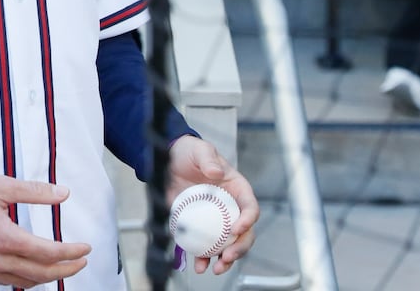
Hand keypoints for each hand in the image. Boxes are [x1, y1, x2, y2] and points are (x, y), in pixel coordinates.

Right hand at [0, 174, 90, 285]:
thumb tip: (62, 193)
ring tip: (62, 266)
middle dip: (66, 270)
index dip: (70, 252)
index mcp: (4, 237)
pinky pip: (7, 283)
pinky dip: (25, 280)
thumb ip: (34, 191)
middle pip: (41, 274)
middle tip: (80, 261)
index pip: (48, 253)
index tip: (84, 248)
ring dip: (47, 277)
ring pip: (25, 283)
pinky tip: (32, 271)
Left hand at [166, 136, 259, 275]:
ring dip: (225, 260)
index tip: (236, 229)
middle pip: (244, 234)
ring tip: (216, 268)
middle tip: (227, 256)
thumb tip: (216, 173)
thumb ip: (208, 159)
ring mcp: (216, 220)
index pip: (250, 208)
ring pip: (227, 245)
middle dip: (240, 248)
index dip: (248, 220)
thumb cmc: (190, 152)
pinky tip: (199, 265)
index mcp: (238, 191)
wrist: (169, 160)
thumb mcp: (200, 150)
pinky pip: (205, 246)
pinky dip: (204, 257)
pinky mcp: (200, 227)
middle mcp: (231, 208)